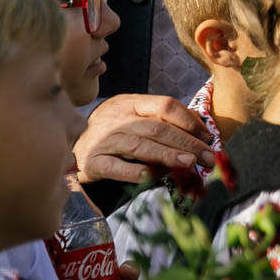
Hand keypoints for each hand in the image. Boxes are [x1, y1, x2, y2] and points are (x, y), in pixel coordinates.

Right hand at [77, 95, 214, 185]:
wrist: (70, 144)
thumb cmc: (115, 132)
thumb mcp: (137, 118)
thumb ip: (166, 122)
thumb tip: (204, 133)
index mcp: (132, 103)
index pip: (165, 106)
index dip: (190, 121)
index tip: (209, 138)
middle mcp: (117, 119)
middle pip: (157, 128)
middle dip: (187, 143)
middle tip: (208, 157)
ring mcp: (103, 140)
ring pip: (139, 146)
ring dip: (167, 154)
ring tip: (189, 163)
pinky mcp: (92, 162)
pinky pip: (113, 166)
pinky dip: (131, 171)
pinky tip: (149, 176)